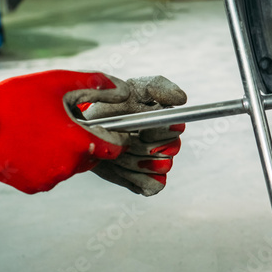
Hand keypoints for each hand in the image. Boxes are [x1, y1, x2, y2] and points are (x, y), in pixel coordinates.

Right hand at [0, 71, 130, 193]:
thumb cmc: (14, 101)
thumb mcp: (57, 83)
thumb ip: (94, 85)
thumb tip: (120, 89)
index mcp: (77, 142)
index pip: (114, 147)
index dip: (115, 136)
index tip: (109, 128)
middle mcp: (67, 166)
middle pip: (92, 156)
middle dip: (86, 141)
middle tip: (66, 123)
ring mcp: (50, 178)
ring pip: (71, 166)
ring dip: (66, 152)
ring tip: (44, 132)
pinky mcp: (33, 186)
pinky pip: (51, 175)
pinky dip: (47, 163)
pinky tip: (32, 146)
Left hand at [81, 76, 186, 195]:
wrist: (89, 131)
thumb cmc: (111, 107)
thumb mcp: (131, 90)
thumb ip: (157, 87)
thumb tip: (182, 99)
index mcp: (167, 118)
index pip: (176, 126)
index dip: (158, 130)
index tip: (141, 130)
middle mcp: (167, 141)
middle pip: (170, 149)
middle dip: (141, 145)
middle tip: (121, 138)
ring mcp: (159, 162)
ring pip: (161, 167)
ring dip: (134, 160)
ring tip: (116, 150)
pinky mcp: (149, 181)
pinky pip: (155, 185)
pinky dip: (135, 178)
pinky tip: (120, 167)